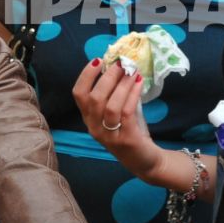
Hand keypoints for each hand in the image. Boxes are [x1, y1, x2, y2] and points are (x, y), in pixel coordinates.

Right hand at [73, 58, 161, 177]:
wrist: (145, 161)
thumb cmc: (130, 132)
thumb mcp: (116, 113)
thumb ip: (114, 94)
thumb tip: (119, 67)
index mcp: (89, 119)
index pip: (78, 94)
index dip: (86, 75)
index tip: (98, 61)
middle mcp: (94, 127)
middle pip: (94, 97)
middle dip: (108, 77)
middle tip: (122, 64)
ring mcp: (108, 136)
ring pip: (110, 105)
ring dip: (122, 84)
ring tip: (133, 72)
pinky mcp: (125, 139)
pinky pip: (126, 112)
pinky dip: (132, 94)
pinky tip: (139, 83)